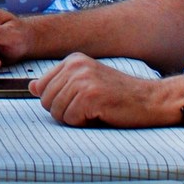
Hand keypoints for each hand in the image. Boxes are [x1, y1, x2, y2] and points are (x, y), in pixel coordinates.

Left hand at [33, 55, 183, 128]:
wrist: (151, 100)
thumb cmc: (120, 96)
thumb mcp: (86, 83)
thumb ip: (59, 84)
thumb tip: (32, 87)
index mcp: (72, 60)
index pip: (40, 87)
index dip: (56, 102)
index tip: (77, 102)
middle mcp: (75, 66)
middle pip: (45, 101)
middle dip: (64, 112)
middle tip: (89, 109)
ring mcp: (83, 79)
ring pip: (56, 112)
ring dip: (74, 119)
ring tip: (95, 111)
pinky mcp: (91, 96)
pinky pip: (71, 119)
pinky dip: (84, 123)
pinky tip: (101, 114)